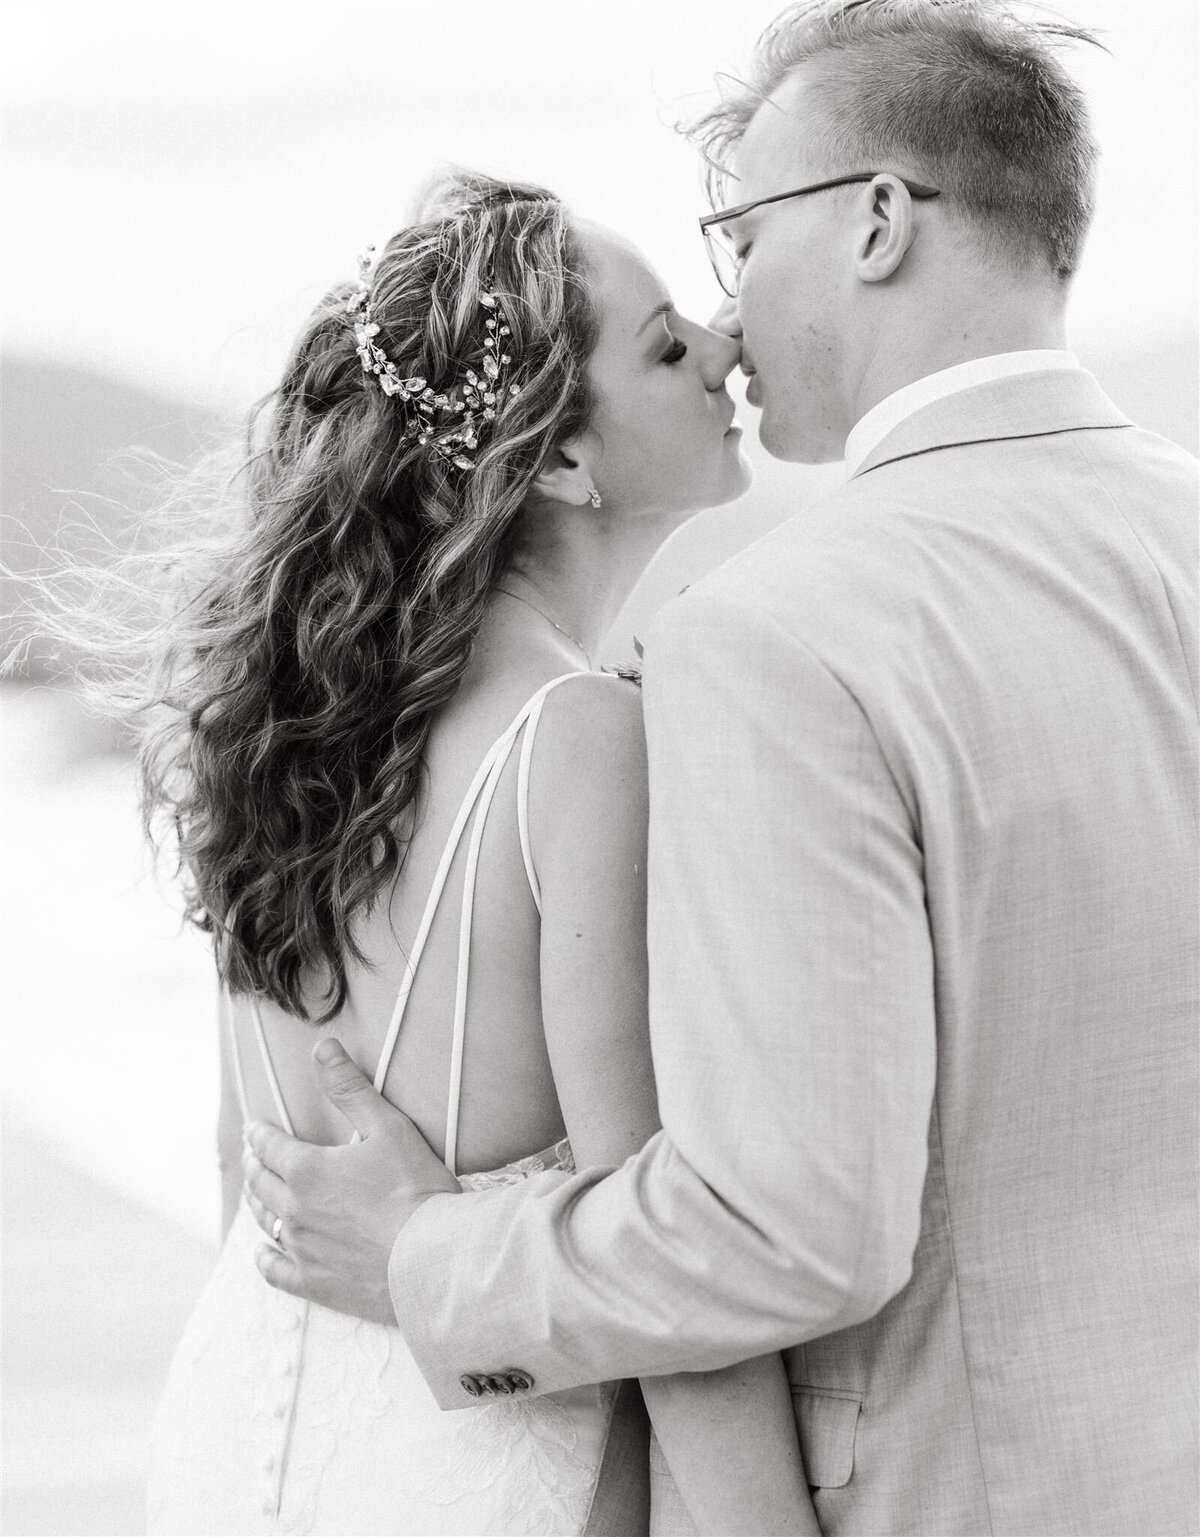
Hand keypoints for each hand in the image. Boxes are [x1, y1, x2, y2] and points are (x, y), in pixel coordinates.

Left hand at [242, 1037, 460, 1324]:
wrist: (430, 1259)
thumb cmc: (415, 1188)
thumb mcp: (387, 1127)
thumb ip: (349, 1088)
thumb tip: (322, 1048)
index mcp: (308, 1169)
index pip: (269, 1146)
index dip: (259, 1134)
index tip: (254, 1128)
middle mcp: (295, 1209)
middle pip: (261, 1182)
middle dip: (255, 1164)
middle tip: (253, 1155)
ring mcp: (302, 1249)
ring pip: (265, 1221)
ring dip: (256, 1202)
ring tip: (255, 1191)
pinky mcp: (314, 1283)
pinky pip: (275, 1270)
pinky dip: (265, 1258)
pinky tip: (262, 1252)